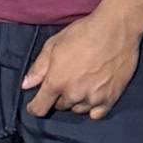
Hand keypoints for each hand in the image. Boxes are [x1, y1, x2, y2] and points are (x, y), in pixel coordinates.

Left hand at [22, 8, 142, 119]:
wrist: (116, 28)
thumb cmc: (83, 33)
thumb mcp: (54, 45)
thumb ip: (39, 68)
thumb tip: (26, 85)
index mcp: (56, 82)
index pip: (40, 108)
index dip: (35, 107)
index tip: (35, 104)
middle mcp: (74, 94)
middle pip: (60, 106)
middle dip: (59, 96)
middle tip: (67, 80)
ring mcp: (94, 98)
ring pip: (78, 109)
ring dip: (76, 101)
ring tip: (82, 84)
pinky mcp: (111, 98)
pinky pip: (97, 114)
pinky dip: (93, 107)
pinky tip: (93, 95)